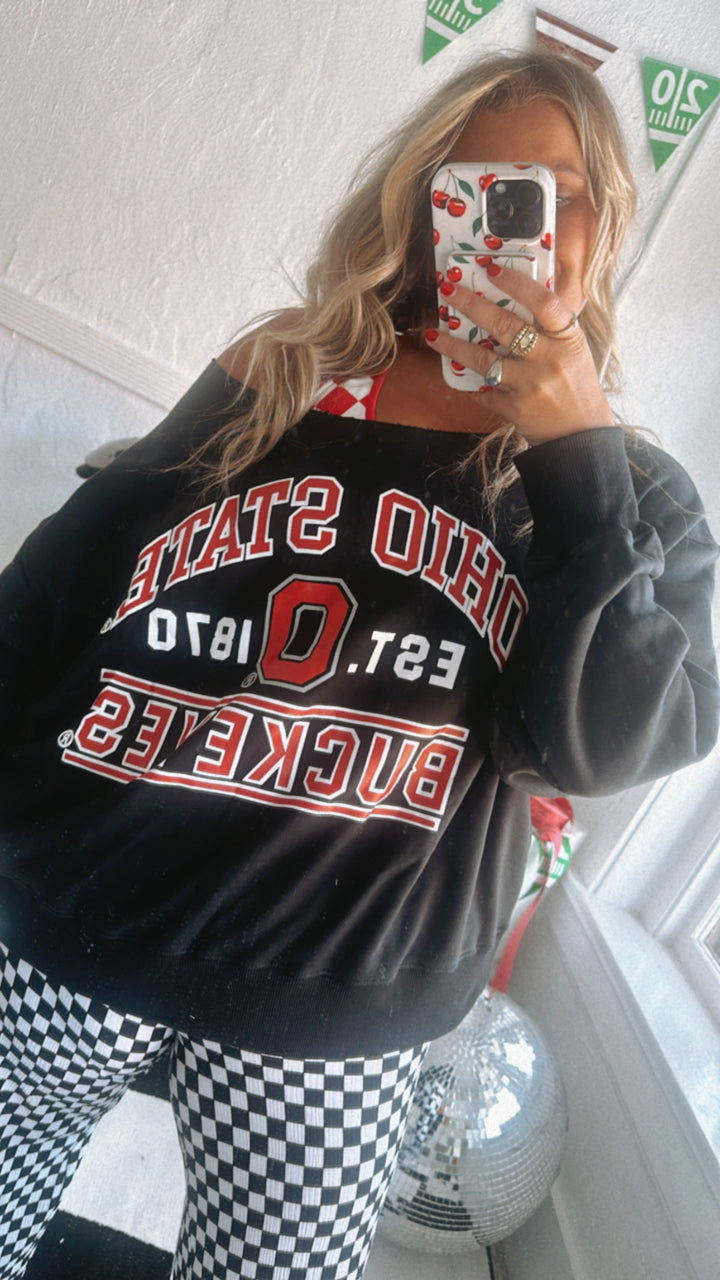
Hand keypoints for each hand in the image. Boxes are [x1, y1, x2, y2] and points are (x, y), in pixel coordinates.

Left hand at [426, 267, 613, 445]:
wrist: (579, 436)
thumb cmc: (576, 387)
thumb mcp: (574, 350)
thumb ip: (550, 327)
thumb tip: (518, 294)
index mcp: (568, 339)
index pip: (543, 302)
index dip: (516, 282)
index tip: (490, 268)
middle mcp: (549, 359)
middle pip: (505, 324)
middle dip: (472, 304)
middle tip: (448, 288)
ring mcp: (530, 385)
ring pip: (484, 359)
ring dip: (454, 345)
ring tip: (433, 334)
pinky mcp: (514, 408)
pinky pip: (483, 391)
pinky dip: (469, 384)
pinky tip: (454, 373)